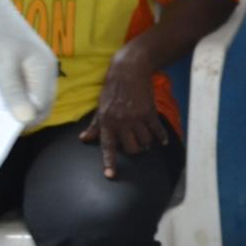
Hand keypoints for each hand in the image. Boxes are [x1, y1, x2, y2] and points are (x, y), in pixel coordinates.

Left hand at [0, 0, 57, 123]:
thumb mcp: (1, 66)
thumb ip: (14, 93)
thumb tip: (26, 119)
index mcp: (45, 69)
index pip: (43, 106)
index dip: (26, 120)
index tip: (2, 126)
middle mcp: (45, 70)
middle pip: (41, 104)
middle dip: (23, 116)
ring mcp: (35, 68)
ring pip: (32, 97)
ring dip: (16, 107)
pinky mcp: (23, 66)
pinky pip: (23, 89)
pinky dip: (12, 97)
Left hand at [78, 50, 168, 178]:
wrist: (129, 71)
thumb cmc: (112, 89)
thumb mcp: (100, 107)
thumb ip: (95, 126)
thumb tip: (84, 139)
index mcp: (106, 121)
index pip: (107, 146)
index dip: (109, 162)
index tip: (111, 175)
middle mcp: (121, 121)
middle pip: (131, 148)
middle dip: (135, 150)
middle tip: (136, 146)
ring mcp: (137, 117)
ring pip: (144, 141)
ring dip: (147, 144)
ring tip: (147, 141)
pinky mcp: (149, 111)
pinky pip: (157, 130)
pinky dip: (161, 137)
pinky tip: (162, 141)